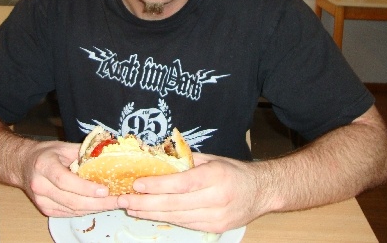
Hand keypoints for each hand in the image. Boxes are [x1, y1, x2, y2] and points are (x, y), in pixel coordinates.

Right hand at [20, 139, 119, 217]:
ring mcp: (41, 200)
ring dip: (95, 208)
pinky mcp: (45, 210)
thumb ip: (84, 152)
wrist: (23, 165)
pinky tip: (99, 205)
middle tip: (118, 200)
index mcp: (44, 166)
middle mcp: (40, 185)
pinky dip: (86, 210)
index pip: (65, 181)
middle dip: (98, 203)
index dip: (86, 188)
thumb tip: (108, 156)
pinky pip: (69, 213)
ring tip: (114, 203)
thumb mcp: (63, 147)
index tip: (105, 189)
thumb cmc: (46, 153)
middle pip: (71, 200)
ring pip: (72, 209)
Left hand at [116, 152, 268, 232]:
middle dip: (146, 203)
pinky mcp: (215, 228)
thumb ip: (186, 161)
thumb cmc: (234, 171)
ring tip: (132, 208)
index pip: (181, 183)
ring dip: (151, 213)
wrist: (262, 192)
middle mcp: (216, 198)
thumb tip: (158, 159)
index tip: (137, 184)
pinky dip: (166, 218)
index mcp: (215, 176)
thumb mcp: (212, 159)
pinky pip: (185, 223)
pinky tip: (151, 214)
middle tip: (125, 200)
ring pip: (177, 217)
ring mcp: (216, 217)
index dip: (157, 185)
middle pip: (175, 204)